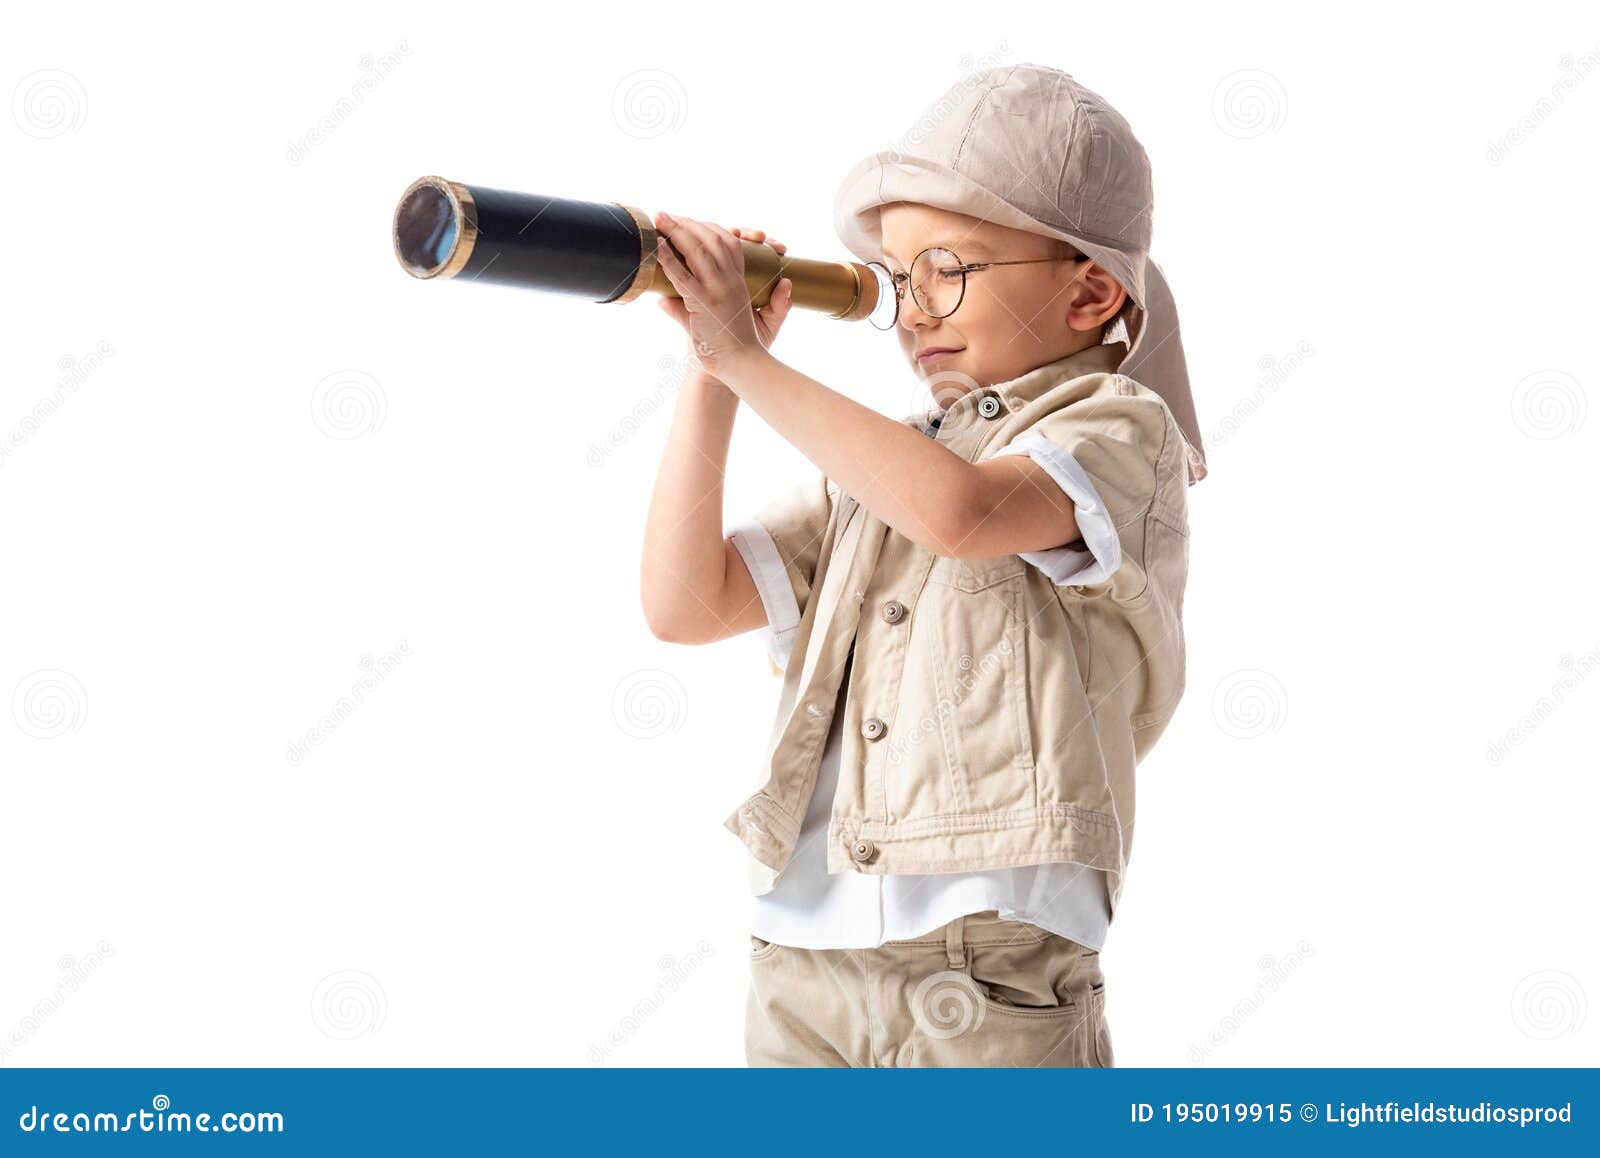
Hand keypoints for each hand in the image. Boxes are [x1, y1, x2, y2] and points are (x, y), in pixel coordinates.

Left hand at [654, 212, 792, 379]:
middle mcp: (731, 281)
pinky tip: (657, 246)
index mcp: (742, 282)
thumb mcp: (741, 320)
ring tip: (660, 218)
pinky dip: (668, 258)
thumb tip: (734, 287)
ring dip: (676, 231)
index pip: (730, 243)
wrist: (741, 367)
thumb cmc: (742, 346)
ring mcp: (718, 291)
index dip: (712, 227)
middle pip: (712, 239)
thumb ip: (716, 304)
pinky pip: (682, 276)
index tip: (693, 221)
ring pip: (697, 251)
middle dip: (689, 222)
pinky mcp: (702, 304)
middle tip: (668, 214)